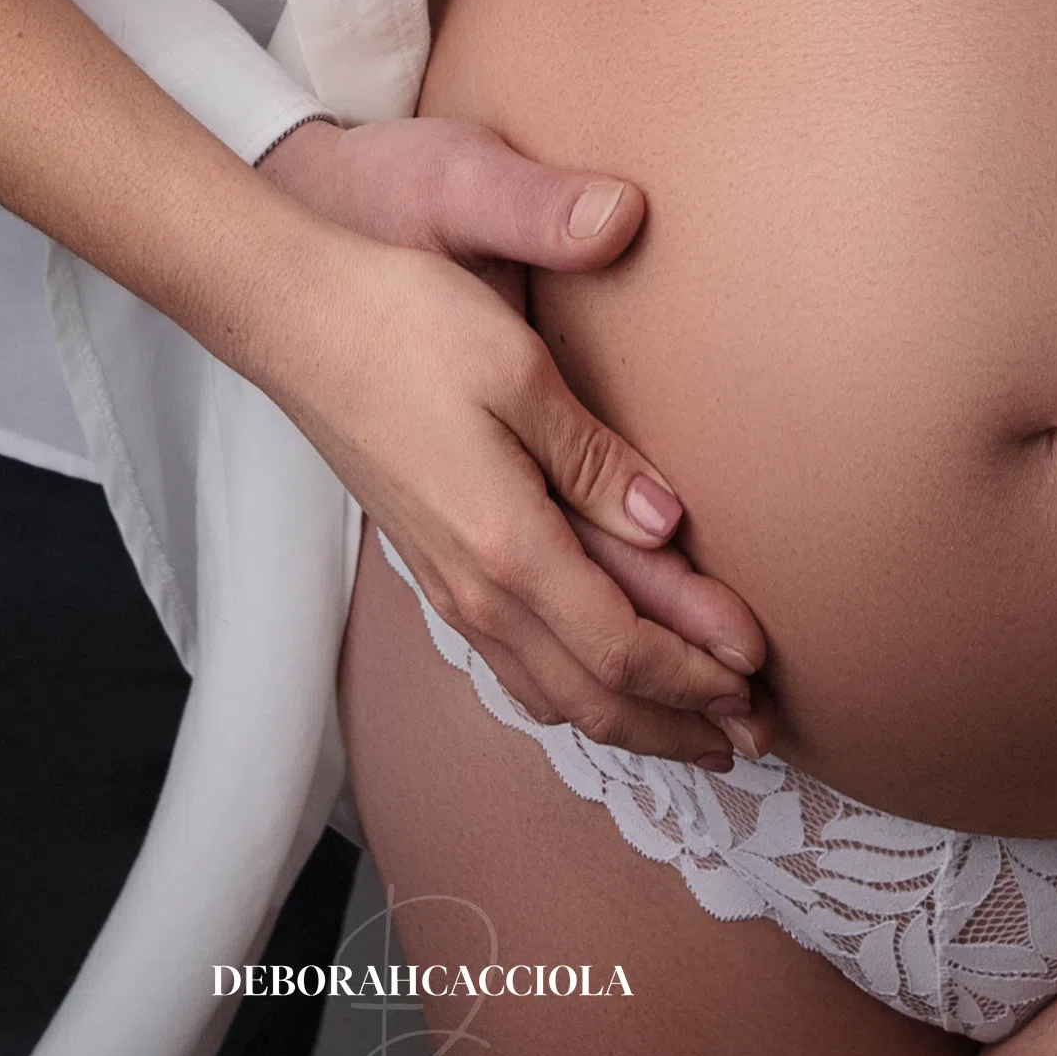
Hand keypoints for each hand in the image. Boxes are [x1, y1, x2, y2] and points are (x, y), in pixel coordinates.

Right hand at [258, 114, 775, 764]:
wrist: (296, 317)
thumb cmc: (403, 325)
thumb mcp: (518, 369)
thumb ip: (595, 459)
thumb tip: (664, 523)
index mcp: (505, 544)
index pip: (622, 646)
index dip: (698, 671)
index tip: (760, 676)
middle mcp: (475, 590)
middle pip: (591, 697)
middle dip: (678, 724)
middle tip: (751, 737)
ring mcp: (447, 585)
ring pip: (550, 692)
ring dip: (630, 718)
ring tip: (692, 727)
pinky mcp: (434, 564)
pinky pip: (515, 665)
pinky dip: (573, 692)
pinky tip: (592, 683)